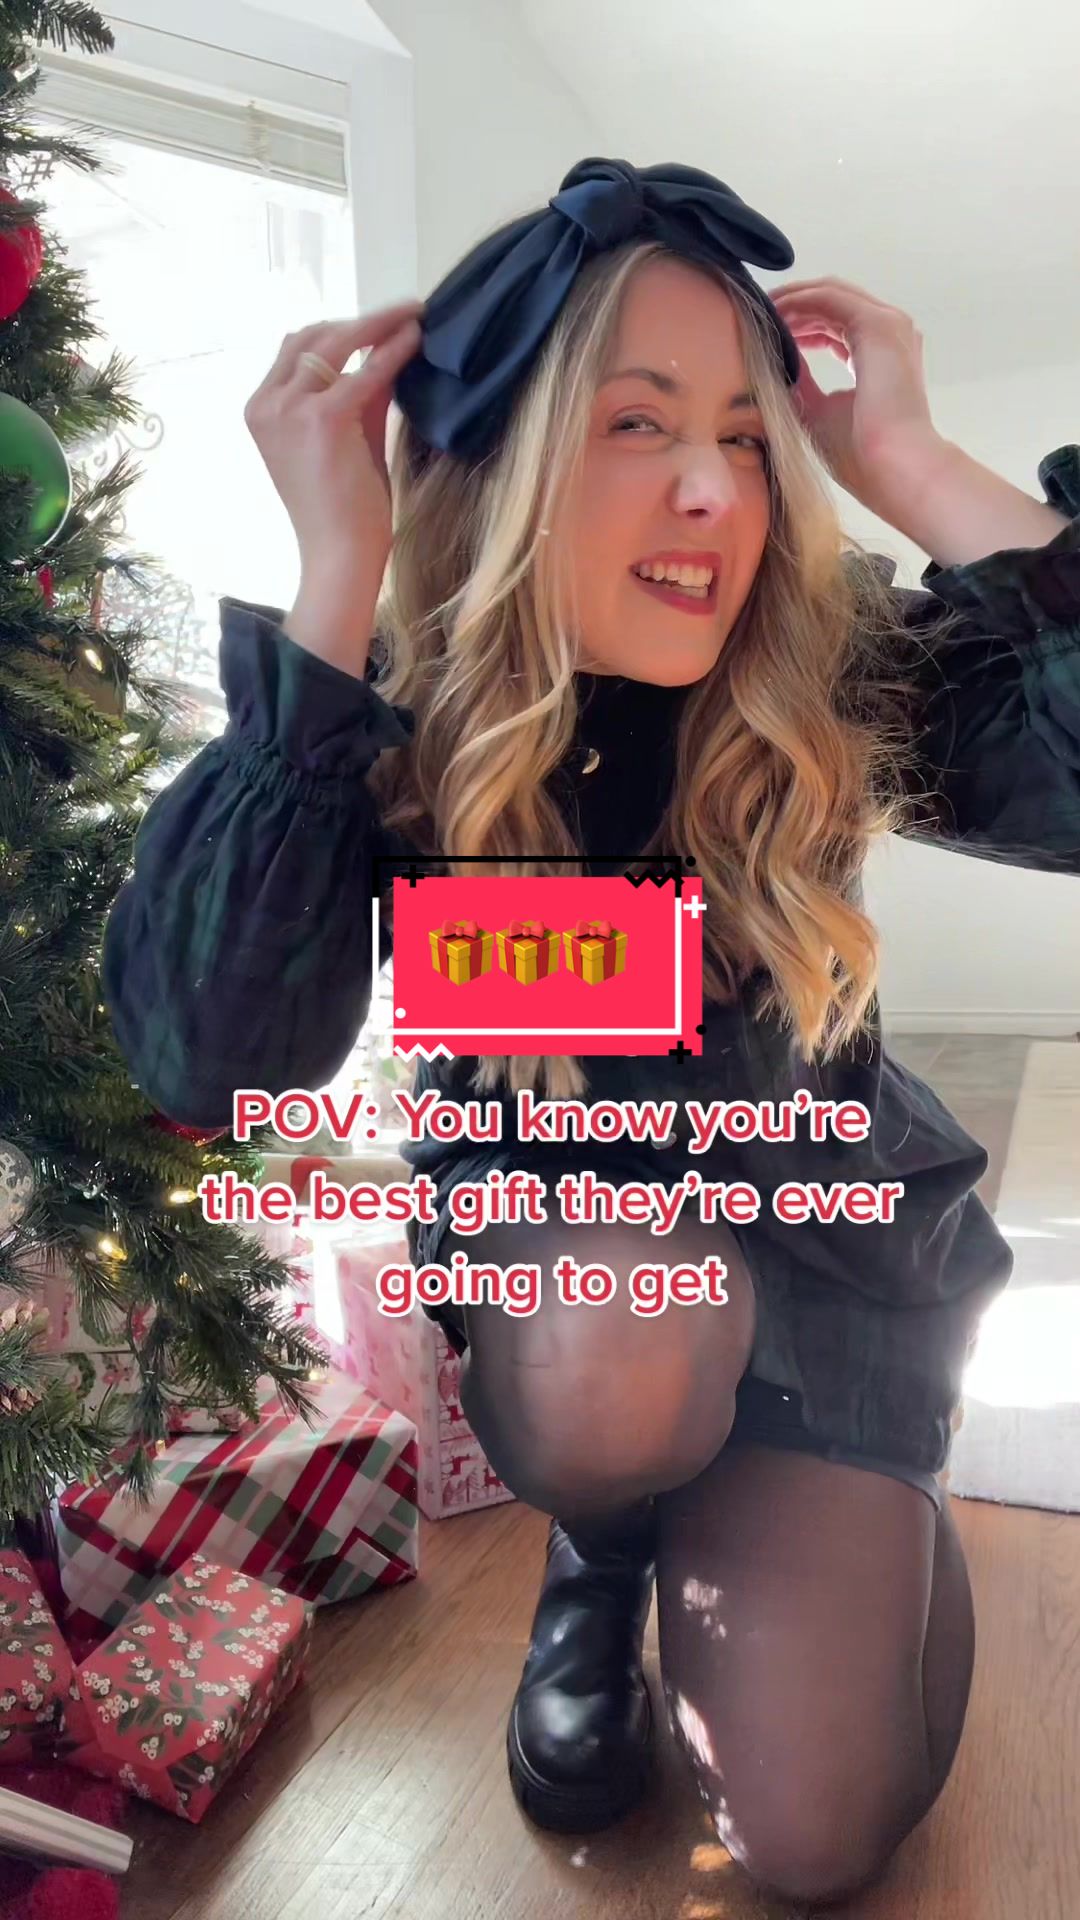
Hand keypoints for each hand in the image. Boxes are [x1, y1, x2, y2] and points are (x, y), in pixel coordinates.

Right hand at [244, 300, 423, 592]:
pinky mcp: (321, 419)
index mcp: (260, 409)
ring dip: (377, 323)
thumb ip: (361, 394)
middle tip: (405, 309)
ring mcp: (288, 410)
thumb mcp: (348, 437)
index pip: (297, 348)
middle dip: (360, 320)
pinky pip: (365, 371)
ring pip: (334, 342)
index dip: (340, 330)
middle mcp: (265, 404)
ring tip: (414, 315)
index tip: (379, 322)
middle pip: (311, 336)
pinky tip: (417, 338)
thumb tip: (388, 348)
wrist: (339, 555)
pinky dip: (392, 350)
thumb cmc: (343, 509)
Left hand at [769, 277, 946, 516]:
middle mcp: (889, 335)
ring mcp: (888, 326)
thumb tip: (778, 361)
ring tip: (761, 312)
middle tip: (759, 314)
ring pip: (830, 294)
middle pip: (834, 303)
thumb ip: (802, 382)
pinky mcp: (877, 325)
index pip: (837, 325)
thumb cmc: (861, 452)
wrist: (893, 468)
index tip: (771, 333)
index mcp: (881, 355)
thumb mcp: (819, 411)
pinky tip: (773, 312)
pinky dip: (798, 301)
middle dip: (794, 304)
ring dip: (792, 299)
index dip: (802, 324)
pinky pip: (828, 298)